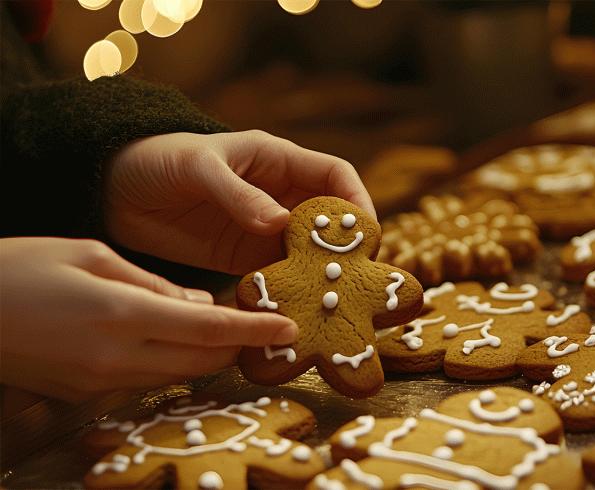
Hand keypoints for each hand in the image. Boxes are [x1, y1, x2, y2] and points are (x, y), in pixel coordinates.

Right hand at [0, 237, 297, 401]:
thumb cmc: (21, 267)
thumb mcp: (91, 254)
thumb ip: (152, 284)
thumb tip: (200, 306)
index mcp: (120, 315)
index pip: (208, 331)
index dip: (254, 330)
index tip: (288, 327)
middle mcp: (114, 359)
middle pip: (201, 361)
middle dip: (238, 347)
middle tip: (263, 325)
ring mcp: (99, 383)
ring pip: (177, 376)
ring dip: (208, 356)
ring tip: (227, 329)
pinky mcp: (85, 394)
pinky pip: (145, 380)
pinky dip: (172, 362)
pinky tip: (174, 339)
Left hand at [102, 130, 375, 274]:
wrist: (115, 190)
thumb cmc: (159, 160)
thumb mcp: (199, 168)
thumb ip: (239, 194)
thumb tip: (281, 224)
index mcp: (278, 160)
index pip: (334, 176)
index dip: (356, 201)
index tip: (366, 234)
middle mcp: (280, 196)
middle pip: (330, 221)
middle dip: (347, 247)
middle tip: (359, 279)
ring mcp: (264, 230)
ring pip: (309, 252)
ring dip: (321, 274)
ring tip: (332, 301)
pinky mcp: (244, 258)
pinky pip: (278, 275)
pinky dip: (290, 292)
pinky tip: (294, 309)